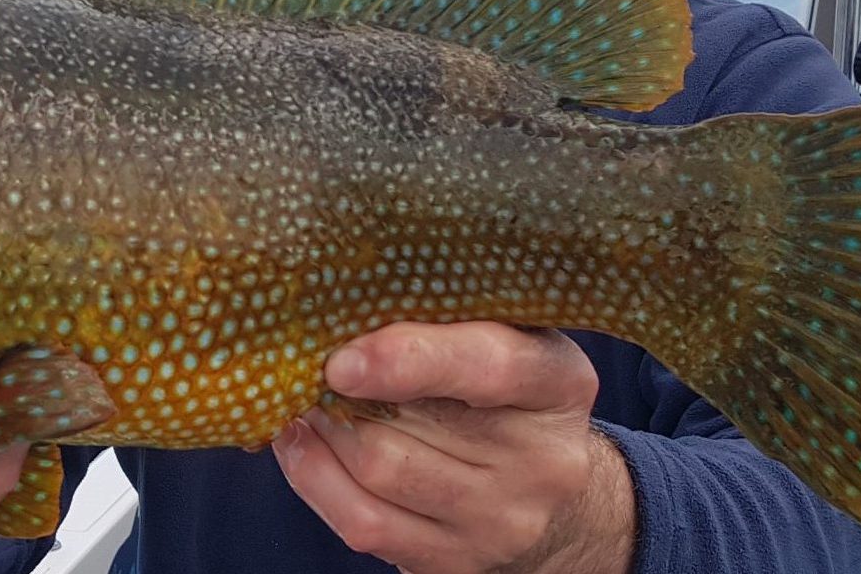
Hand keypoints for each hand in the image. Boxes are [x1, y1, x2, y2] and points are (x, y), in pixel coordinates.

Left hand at [272, 323, 635, 573]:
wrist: (553, 501)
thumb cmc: (505, 393)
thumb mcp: (504, 339)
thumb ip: (443, 321)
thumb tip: (341, 313)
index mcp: (559, 383)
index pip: (489, 366)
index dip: (407, 360)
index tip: (341, 361)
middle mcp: (544, 460)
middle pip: (411, 424)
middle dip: (341, 391)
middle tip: (305, 363)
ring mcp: (503, 521)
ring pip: (379, 471)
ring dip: (324, 431)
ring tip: (307, 398)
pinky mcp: (460, 563)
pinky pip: (365, 524)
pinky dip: (316, 478)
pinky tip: (301, 445)